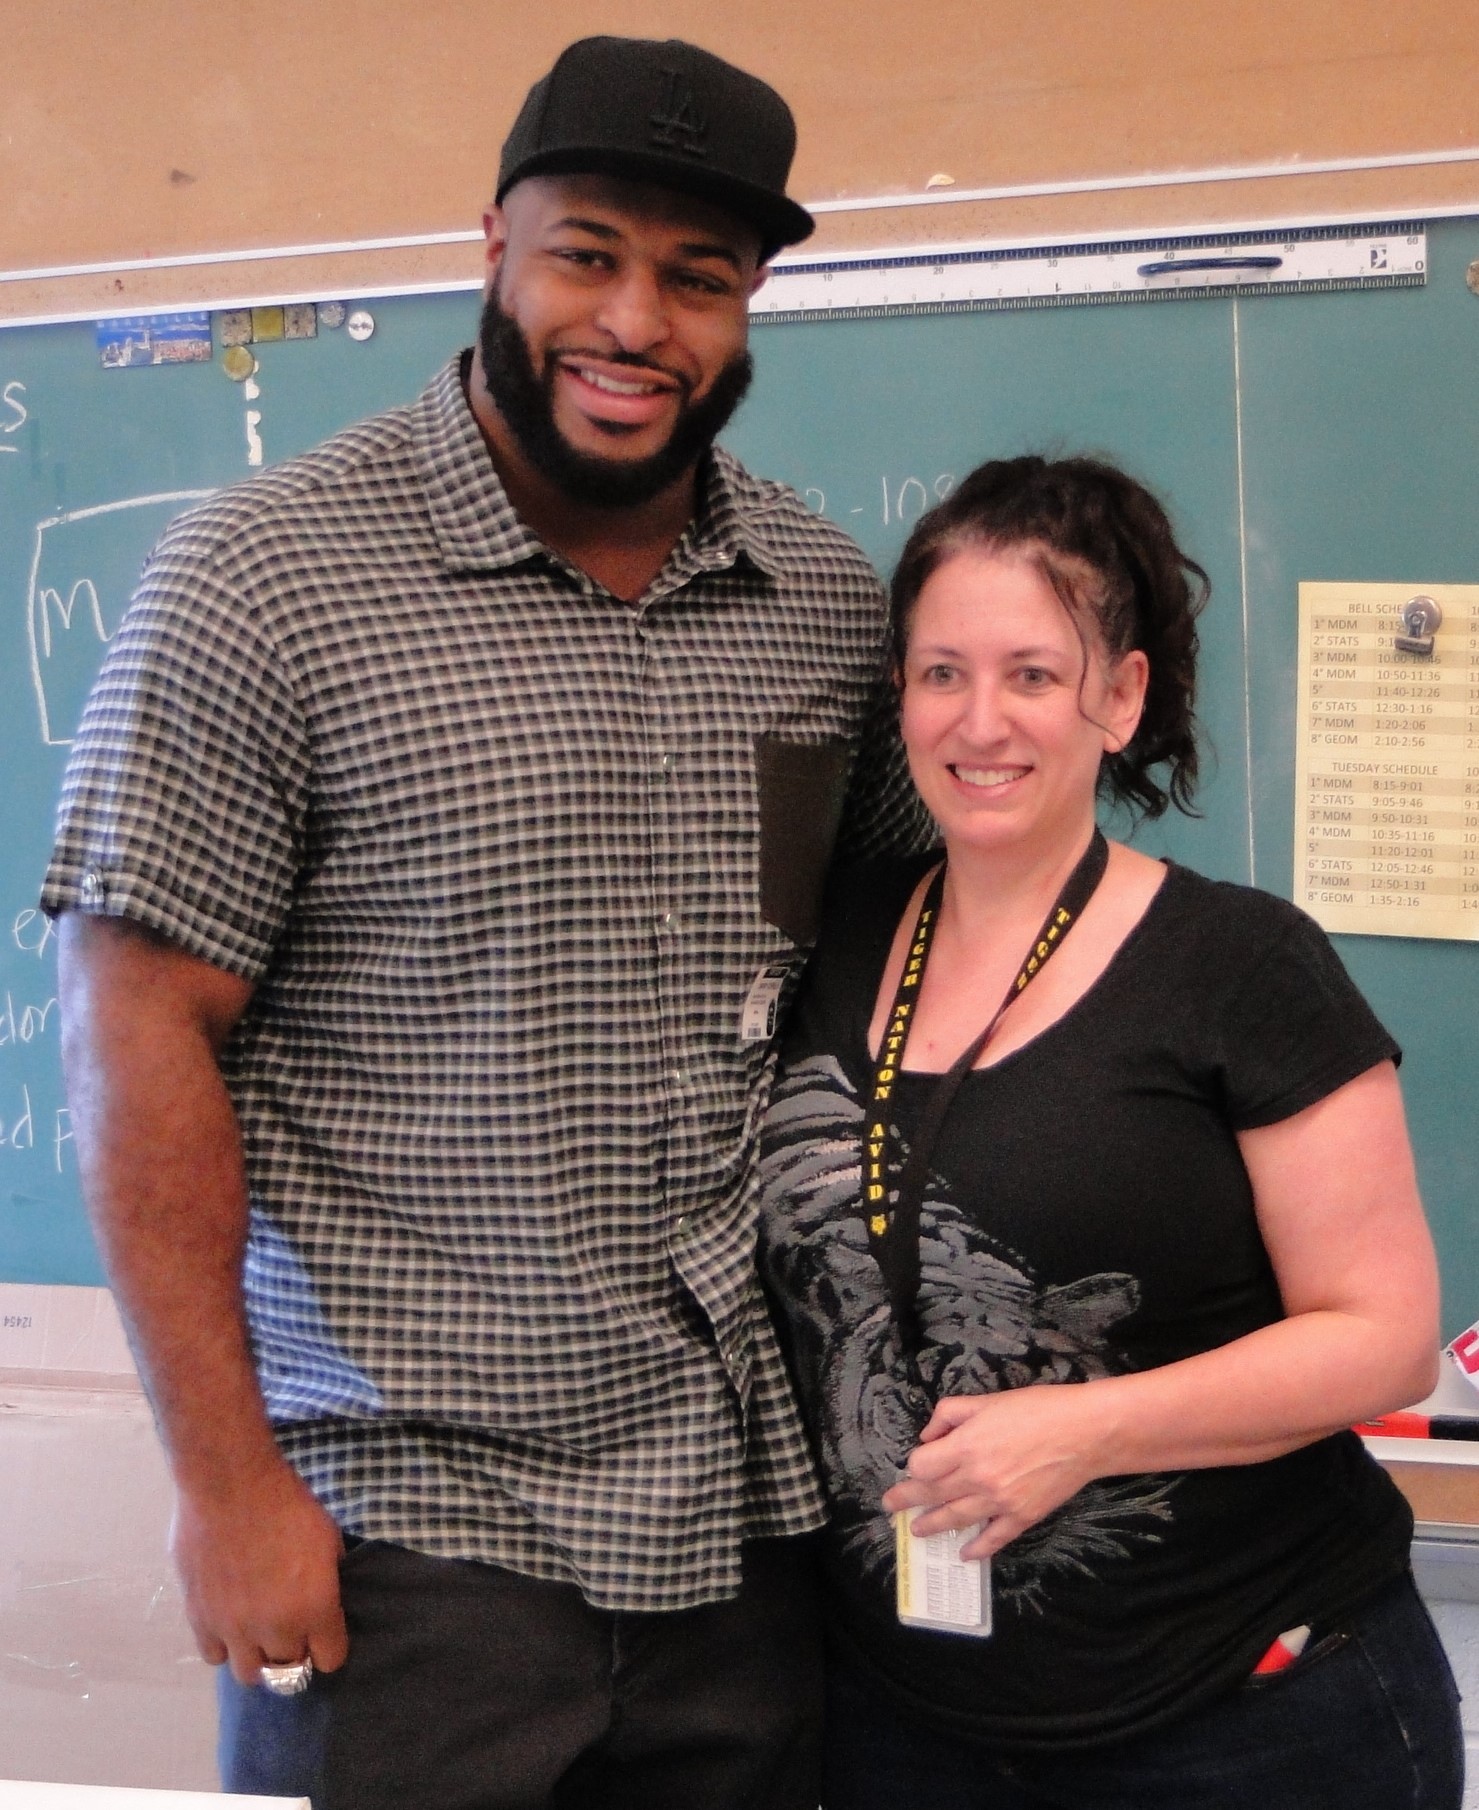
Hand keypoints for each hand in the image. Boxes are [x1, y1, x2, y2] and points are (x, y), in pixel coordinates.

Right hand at [171, 1456, 348, 1684]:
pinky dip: (224, 1646)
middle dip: (295, 1652)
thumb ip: (329, 1576)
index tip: (325, 1634)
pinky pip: (213, 1656)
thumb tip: (328, 1596)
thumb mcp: (328, 1536)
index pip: (331, 1659)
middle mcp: (275, 1629)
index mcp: (314, 1608)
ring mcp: (233, 1628)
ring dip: (258, 1657)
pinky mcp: (199, 1619)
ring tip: (258, 1633)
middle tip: (291, 1628)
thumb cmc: (287, 1502)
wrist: (231, 1484)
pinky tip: (229, 1624)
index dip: (330, 1647)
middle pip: (290, 1671)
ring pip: (250, 1674)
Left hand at [881, 1383, 1107, 1561]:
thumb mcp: (986, 1400)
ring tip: (917, 1530)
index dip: (915, 1464)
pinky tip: (965, 1554)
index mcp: (966, 1447)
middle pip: (931, 1494)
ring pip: (955, 1519)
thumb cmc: (1036, 1409)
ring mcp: (999, 1503)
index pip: (921, 1466)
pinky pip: (993, 1539)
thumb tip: (928, 1437)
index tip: (918, 1463)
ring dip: (932, 1526)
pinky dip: (977, 1549)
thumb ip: (950, 1414)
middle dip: (907, 1501)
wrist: (1084, 1433)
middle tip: (891, 1507)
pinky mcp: (1022, 1518)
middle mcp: (977, 1479)